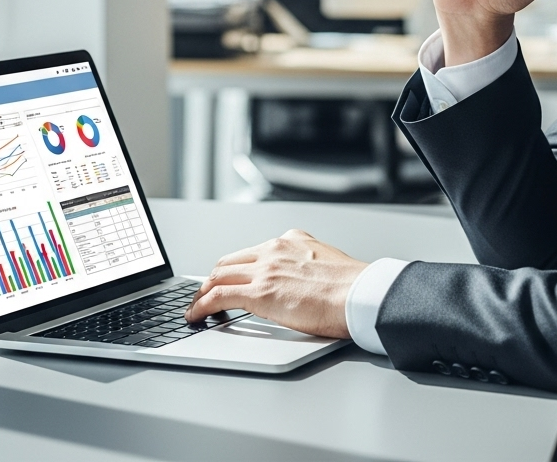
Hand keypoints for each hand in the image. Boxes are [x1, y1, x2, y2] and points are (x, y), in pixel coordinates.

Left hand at [184, 229, 367, 338]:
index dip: (236, 268)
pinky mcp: (260, 292)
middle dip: (214, 278)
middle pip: (229, 261)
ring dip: (203, 292)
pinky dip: (202, 305)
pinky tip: (196, 315)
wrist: (360, 293)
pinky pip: (219, 296)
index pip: (252, 252)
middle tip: (206, 294)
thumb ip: (307, 266)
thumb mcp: (327, 262)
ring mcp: (265, 269)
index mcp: (292, 240)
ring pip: (219, 275)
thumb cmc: (353, 286)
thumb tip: (302, 283)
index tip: (229, 278)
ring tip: (196, 307)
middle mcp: (275, 249)